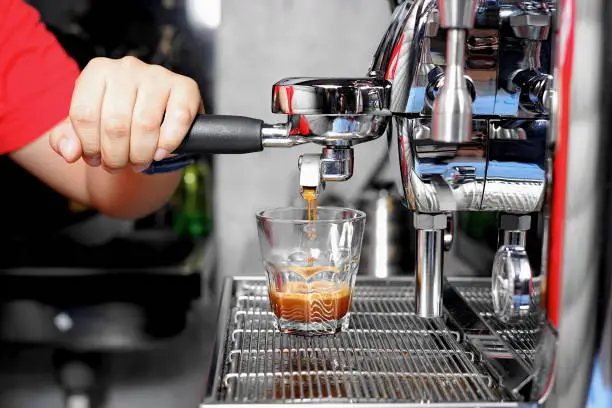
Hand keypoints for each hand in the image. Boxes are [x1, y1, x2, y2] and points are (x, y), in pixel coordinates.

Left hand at [50, 56, 202, 172]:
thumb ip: (66, 139)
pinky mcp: (185, 87)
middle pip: (115, 124)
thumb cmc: (117, 119)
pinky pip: (178, 118)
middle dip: (115, 156)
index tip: (95, 160)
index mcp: (98, 71)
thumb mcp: (86, 127)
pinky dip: (169, 142)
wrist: (155, 112)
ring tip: (139, 163)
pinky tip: (161, 153)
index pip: (84, 114)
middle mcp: (127, 67)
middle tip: (118, 167)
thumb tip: (69, 151)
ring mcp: (158, 75)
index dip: (88, 146)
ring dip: (141, 154)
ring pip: (145, 125)